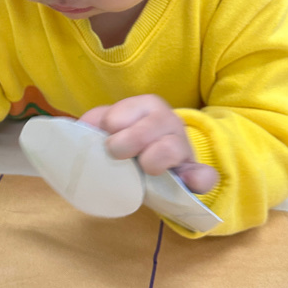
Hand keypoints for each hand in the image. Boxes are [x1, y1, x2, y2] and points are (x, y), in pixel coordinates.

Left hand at [80, 95, 217, 193]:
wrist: (153, 161)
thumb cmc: (129, 139)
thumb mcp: (110, 125)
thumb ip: (94, 123)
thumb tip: (83, 129)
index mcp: (146, 105)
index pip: (121, 115)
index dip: (109, 127)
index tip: (107, 136)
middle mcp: (168, 121)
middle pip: (151, 126)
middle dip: (127, 143)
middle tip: (117, 154)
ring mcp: (184, 147)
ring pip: (172, 148)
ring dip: (152, 161)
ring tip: (144, 169)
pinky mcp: (194, 172)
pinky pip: (204, 175)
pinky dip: (196, 179)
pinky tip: (185, 181)